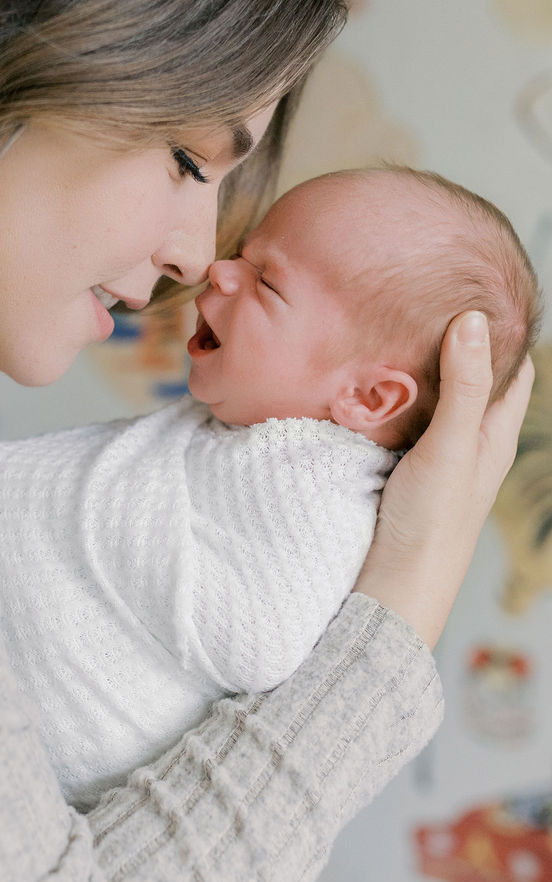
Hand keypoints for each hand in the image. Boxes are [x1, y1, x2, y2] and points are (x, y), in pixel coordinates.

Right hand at [353, 311, 534, 648]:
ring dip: (420, 370)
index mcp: (494, 436)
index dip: (505, 331)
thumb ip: (462, 385)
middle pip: (471, 381)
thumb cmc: (432, 525)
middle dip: (458, 342)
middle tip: (430, 300)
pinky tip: (367, 383)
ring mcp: (433, 460)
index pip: (513, 370)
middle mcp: (468, 445)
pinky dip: (391, 397)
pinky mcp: (399, 472)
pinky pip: (400, 422)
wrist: (393, 589)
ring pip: (433, 401)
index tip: (482, 291)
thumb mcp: (451, 446)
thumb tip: (475, 319)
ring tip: (396, 329)